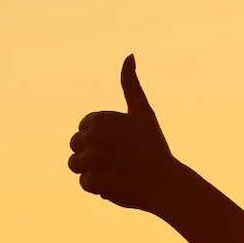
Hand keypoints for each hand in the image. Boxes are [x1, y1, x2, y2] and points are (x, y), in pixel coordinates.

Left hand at [68, 55, 178, 212]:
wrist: (168, 183)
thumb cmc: (154, 147)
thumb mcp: (143, 113)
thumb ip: (130, 85)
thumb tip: (129, 55)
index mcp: (100, 119)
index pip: (83, 129)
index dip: (101, 138)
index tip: (121, 143)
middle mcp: (93, 137)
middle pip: (76, 146)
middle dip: (94, 154)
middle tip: (120, 160)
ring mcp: (92, 160)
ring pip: (76, 165)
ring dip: (93, 170)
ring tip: (117, 172)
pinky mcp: (93, 181)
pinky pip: (85, 184)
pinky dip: (100, 187)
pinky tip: (119, 184)